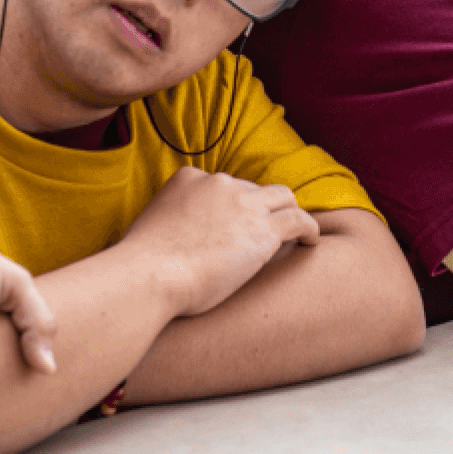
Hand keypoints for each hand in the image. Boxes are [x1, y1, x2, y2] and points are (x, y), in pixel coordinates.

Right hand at [120, 166, 319, 316]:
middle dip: (259, 208)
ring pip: (282, 197)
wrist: (150, 275)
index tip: (232, 226)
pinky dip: (309, 229)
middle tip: (264, 229)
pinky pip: (299, 220)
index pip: (221, 186)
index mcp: (189, 178)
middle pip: (252, 189)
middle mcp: (220, 182)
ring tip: (298, 229)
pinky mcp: (264, 230)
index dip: (230, 206)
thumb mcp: (149, 227)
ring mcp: (244, 204)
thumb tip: (167, 240)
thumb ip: (167, 222)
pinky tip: (311, 241)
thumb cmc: (141, 266)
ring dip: (289, 212)